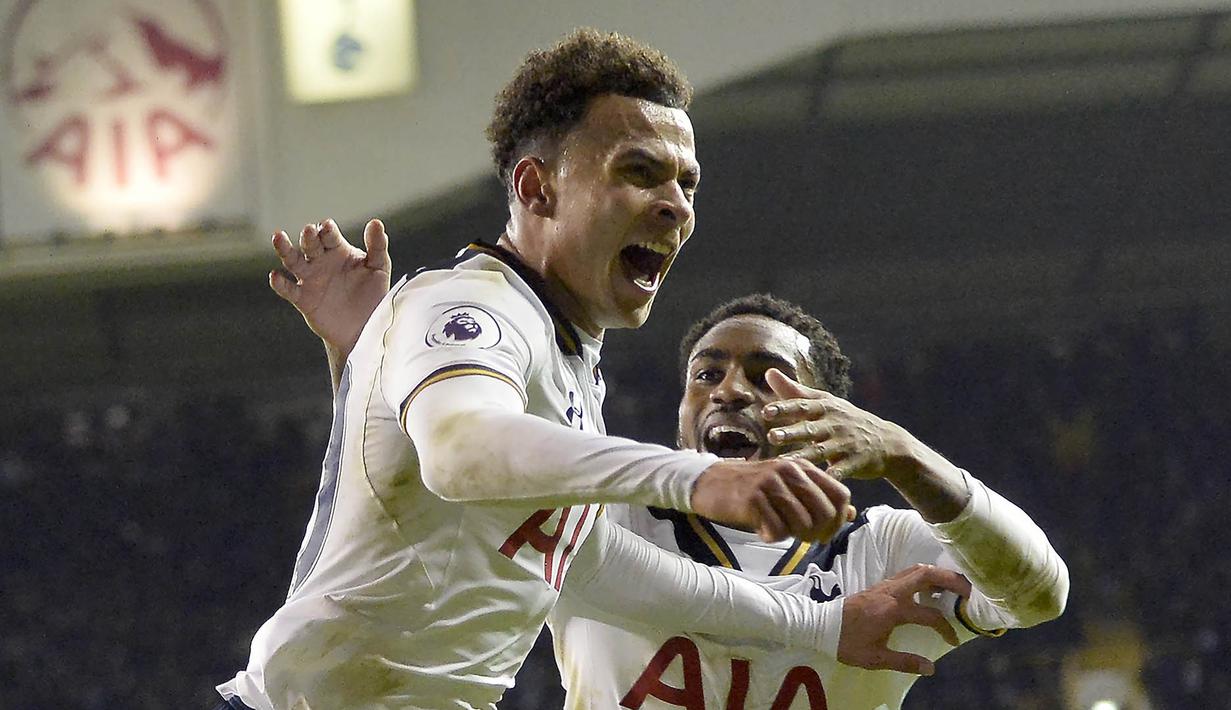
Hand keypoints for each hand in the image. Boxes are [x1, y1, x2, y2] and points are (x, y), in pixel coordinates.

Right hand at [269, 218, 391, 356]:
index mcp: (338, 250)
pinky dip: (280, 284)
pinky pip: (289, 290)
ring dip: (285, 249)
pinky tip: (274, 276)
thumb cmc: (372, 294)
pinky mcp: (303, 299)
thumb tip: (375, 222)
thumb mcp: (379, 268)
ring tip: (278, 237)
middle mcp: (321, 261)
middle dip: (309, 237)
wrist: (364, 327)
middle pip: (310, 245)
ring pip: (293, 261)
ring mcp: (310, 279)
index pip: (330, 236)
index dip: (327, 230)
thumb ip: (377, 246)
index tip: (327, 226)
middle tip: (309, 230)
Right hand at [690, 457, 855, 542]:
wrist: (709, 482)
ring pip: (803, 524)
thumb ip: (819, 498)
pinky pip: (776, 530)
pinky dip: (771, 536)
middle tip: (803, 538)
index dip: (839, 519)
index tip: (825, 532)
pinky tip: (761, 529)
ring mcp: (771, 484)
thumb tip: (853, 513)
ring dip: (794, 537)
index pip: (841, 494)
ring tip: (779, 531)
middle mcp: (789, 471)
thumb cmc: (752, 489)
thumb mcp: (788, 488)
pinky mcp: (752, 499)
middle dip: (818, 533)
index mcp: (802, 466)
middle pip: (826, 513)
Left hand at [763, 369, 969, 522]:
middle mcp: (835, 423)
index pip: (802, 406)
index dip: (785, 408)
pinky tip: (821, 480)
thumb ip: (796, 391)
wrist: (886, 442)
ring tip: (785, 462)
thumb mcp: (825, 402)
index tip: (766, 411)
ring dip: (804, 456)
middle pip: (810, 428)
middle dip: (792, 432)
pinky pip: (842, 469)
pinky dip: (833, 474)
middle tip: (772, 436)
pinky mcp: (856, 462)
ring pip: (822, 450)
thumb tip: (769, 372)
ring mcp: (846, 443)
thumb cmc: (845, 420)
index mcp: (825, 408)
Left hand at [837, 564, 970, 675]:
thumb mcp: (875, 658)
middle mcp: (891, 592)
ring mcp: (885, 585)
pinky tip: (930, 587)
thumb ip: (904, 662)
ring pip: (916, 570)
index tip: (952, 640)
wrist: (820, 625)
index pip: (930, 615)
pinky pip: (907, 573)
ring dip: (938, 574)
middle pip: (927, 574)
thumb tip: (931, 668)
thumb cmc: (847, 643)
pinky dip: (924, 576)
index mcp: (893, 610)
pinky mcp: (880, 585)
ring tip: (954, 586)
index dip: (946, 628)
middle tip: (969, 590)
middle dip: (951, 579)